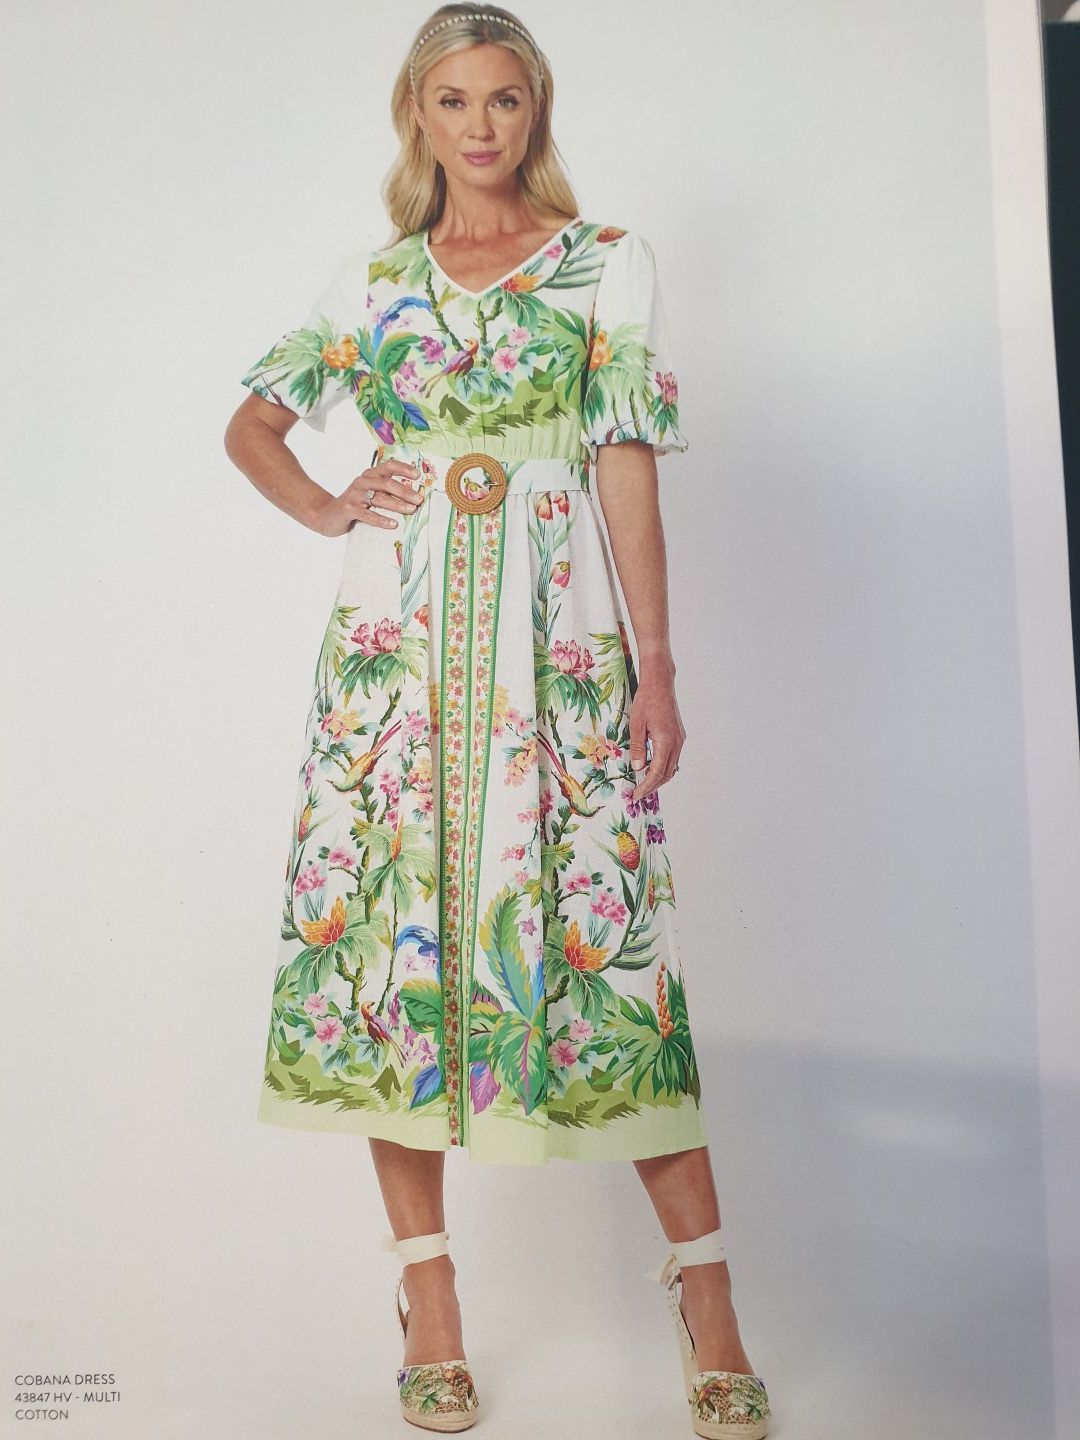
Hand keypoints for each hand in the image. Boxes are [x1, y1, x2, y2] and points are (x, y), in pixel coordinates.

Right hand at [309, 460, 423, 536]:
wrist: (327, 514)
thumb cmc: (355, 504)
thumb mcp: (370, 493)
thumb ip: (386, 491)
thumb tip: (413, 496)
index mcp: (369, 475)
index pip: (388, 466)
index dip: (403, 469)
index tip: (418, 476)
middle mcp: (362, 482)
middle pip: (386, 483)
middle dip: (405, 491)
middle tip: (419, 499)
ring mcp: (354, 495)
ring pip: (379, 498)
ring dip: (397, 505)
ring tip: (411, 510)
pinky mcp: (348, 509)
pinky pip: (367, 514)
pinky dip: (381, 520)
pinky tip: (393, 524)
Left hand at [629, 669, 685, 800]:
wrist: (660, 684)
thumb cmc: (646, 700)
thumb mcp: (636, 724)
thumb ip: (638, 747)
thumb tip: (638, 768)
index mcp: (666, 741)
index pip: (657, 772)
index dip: (646, 786)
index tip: (635, 794)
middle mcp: (677, 743)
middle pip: (667, 774)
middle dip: (652, 786)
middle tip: (638, 794)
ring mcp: (680, 739)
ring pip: (672, 767)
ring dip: (658, 778)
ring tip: (643, 784)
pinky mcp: (679, 736)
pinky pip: (673, 758)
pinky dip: (663, 767)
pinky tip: (651, 768)